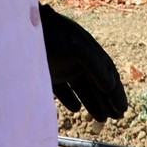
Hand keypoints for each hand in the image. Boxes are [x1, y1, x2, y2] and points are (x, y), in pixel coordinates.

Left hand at [39, 3, 127, 121]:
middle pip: (96, 83)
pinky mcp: (48, 74)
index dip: (116, 91)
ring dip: (93, 103)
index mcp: (88, 50)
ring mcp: (63, 67)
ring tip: (102, 118)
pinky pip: (62, 90)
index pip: (107, 73)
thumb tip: (110, 85)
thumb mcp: (78, 45)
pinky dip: (70, 100)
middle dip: (107, 100)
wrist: (24, 28)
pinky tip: (76, 109)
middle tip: (116, 117)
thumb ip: (94, 64)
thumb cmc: (54, 33)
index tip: (122, 107)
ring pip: (82, 89)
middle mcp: (77, 59)